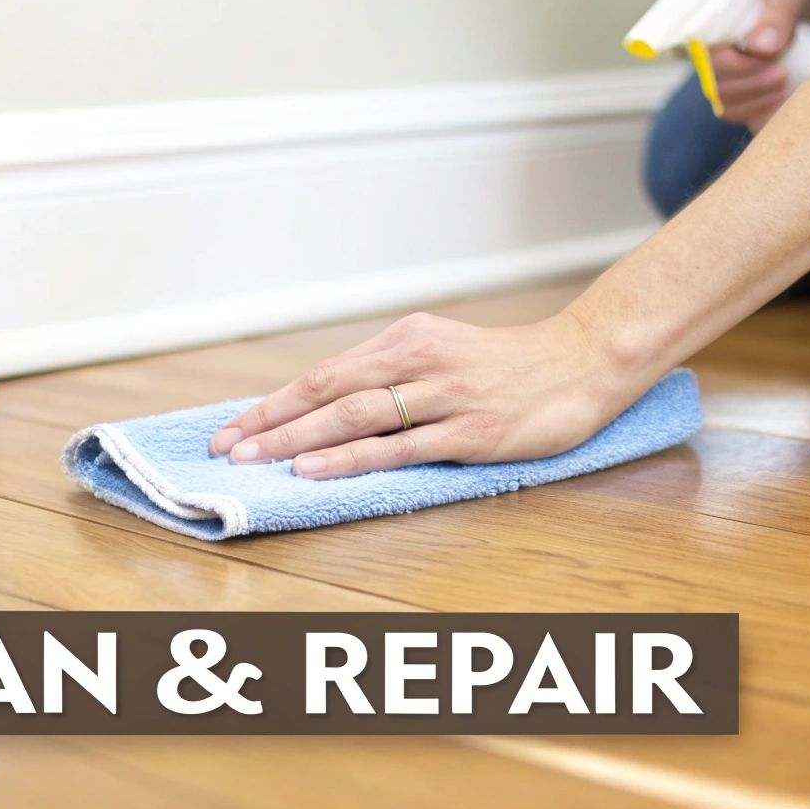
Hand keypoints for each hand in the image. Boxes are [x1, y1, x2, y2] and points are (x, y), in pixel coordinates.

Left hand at [207, 311, 627, 479]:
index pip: (324, 374)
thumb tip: (328, 409)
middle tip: (225, 448)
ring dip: (298, 438)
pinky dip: (351, 458)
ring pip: (355, 417)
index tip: (231, 429)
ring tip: (256, 459)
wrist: (584, 363)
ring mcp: (445, 396)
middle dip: (270, 422)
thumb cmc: (509, 366)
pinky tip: (315, 469)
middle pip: (328, 392)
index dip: (273, 403)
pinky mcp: (471, 430)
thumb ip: (391, 376)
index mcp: (407, 339)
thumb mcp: (442, 353)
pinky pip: (399, 446)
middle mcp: (419, 361)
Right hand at [708, 0, 809, 131]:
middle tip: (783, 73)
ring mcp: (729, 82)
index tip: (770, 58)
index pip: (706, 58)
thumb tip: (758, 48)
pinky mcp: (745, 100)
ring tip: (786, 86)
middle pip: (716, 87)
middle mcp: (715, 59)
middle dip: (751, 84)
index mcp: (716, 32)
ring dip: (757, 101)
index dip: (733, 66)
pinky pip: (741, 117)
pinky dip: (761, 114)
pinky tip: (784, 101)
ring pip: (727, 107)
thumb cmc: (798, 4)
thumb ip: (777, 15)